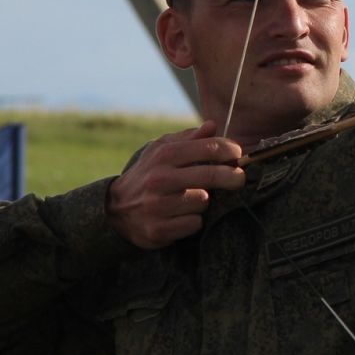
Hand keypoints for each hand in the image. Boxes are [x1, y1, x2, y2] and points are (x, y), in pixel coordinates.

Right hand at [106, 120, 244, 248]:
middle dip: (233, 176)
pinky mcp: (158, 230)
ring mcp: (157, 206)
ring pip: (204, 201)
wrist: (115, 208)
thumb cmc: (148, 174)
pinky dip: (192, 221)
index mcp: (164, 155)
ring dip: (204, 201)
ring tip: (191, 199)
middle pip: (211, 175)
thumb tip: (212, 125)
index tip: (238, 154)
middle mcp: (160, 179)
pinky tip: (181, 216)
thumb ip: (189, 138)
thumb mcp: (161, 150)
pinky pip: (194, 224)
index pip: (208, 147)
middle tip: (239, 178)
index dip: (230, 150)